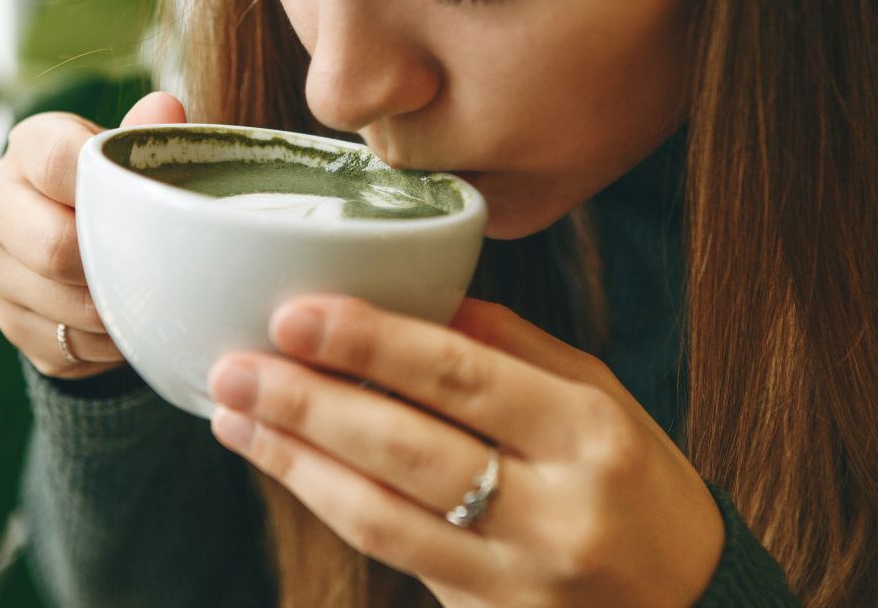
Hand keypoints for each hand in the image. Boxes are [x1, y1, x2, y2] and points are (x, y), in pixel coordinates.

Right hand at [0, 92, 185, 378]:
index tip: (146, 203)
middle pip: (54, 248)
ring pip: (63, 305)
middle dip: (113, 263)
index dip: (105, 185)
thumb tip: (165, 108)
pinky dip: (109, 343)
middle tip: (159, 265)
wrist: (80, 239)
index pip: (56, 161)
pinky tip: (131, 324)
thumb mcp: (133, 154)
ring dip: (118, 310)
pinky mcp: (7, 321)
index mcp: (28, 147)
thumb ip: (148, 135)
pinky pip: (68, 345)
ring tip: (154, 297)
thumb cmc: (119, 185)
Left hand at [207, 296, 723, 607]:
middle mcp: (553, 510)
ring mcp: (516, 577)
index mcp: (588, 434)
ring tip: (235, 415)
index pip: (464, 377)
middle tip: (238, 365)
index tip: (299, 314)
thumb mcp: (602, 400)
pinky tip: (288, 464)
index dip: (373, 344)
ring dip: (296, 461)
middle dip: (310, 404)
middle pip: (408, 449)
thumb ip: (514, 348)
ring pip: (381, 515)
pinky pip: (390, 553)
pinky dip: (331, 502)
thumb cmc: (642, 488)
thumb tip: (421, 300)